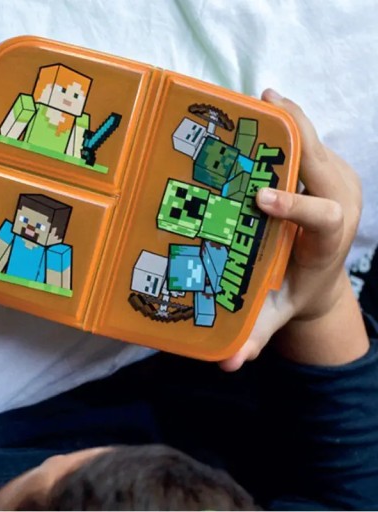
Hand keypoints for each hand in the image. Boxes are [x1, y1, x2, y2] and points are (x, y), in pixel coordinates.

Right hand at [219, 89, 362, 370]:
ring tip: (263, 100)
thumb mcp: (276, 314)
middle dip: (297, 139)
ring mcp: (338, 185)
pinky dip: (291, 124)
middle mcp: (340, 206)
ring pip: (317, 146)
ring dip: (292, 122)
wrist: (322, 275)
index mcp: (328, 240)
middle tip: (264, 114)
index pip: (322, 217)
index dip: (296, 206)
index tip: (263, 198)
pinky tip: (269, 108)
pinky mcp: (327, 174)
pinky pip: (310, 144)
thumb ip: (255, 337)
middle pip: (324, 166)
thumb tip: (228, 364)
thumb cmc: (294, 292)